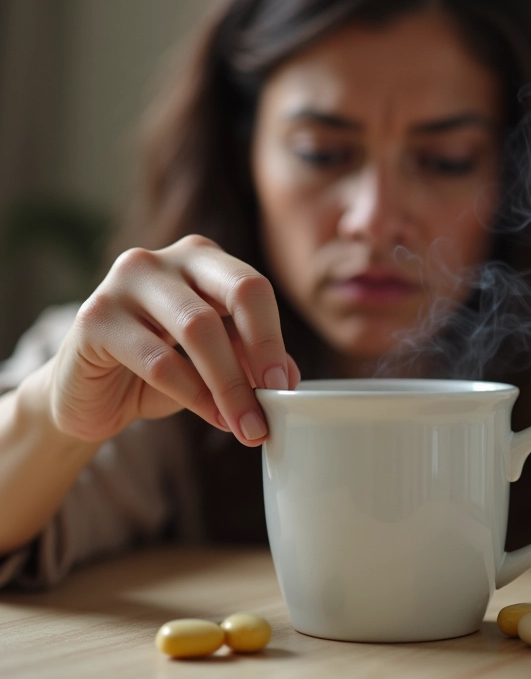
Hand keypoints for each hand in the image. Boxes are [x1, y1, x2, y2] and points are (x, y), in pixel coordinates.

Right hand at [47, 235, 299, 446]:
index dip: (273, 336)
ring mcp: (124, 282)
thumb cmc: (158, 369)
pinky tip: (214, 418)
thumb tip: (290, 375)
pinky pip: (159, 361)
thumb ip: (249, 358)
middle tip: (275, 399)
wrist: (89, 395)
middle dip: (261, 350)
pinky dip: (195, 396)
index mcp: (200, 259)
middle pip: (234, 292)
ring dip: (230, 385)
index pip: (252, 286)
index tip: (286, 385)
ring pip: (198, 329)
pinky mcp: (94, 318)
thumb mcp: (213, 362)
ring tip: (248, 424)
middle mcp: (163, 260)